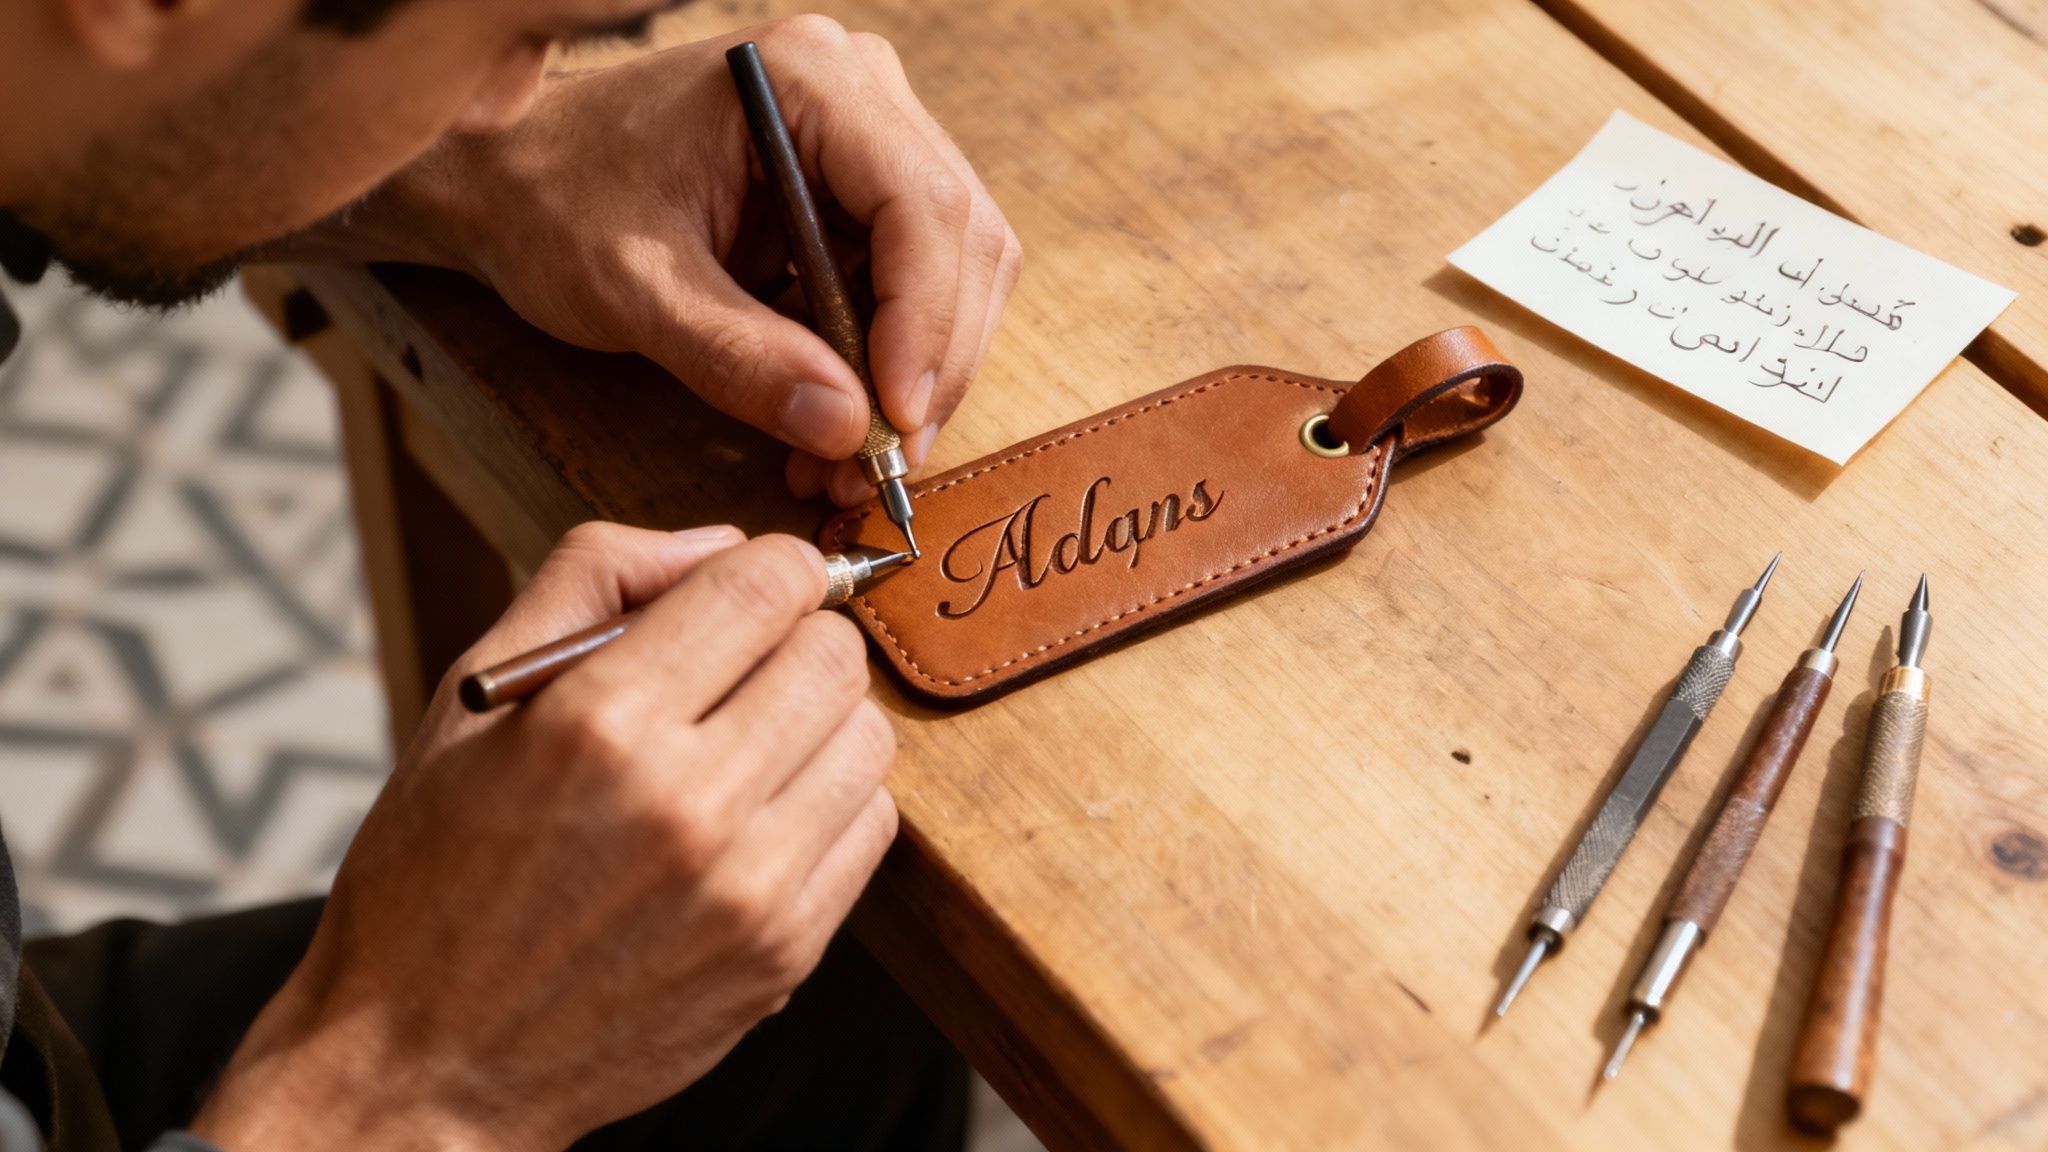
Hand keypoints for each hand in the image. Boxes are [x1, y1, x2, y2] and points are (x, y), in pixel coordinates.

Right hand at [189, 523, 898, 1151]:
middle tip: (740, 668)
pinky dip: (831, 801)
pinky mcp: (785, 952)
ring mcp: (748, 888)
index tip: (748, 587)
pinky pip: (872, 826)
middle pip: (835, 655)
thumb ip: (594, 580)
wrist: (427, 1065)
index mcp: (600, 724)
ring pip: (868, 736)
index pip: (768, 584)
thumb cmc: (437, 875)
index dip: (770, 567)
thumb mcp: (476, 699)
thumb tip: (719, 540)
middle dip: (796, 639)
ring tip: (747, 743)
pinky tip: (761, 813)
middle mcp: (688, 804)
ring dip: (820, 720)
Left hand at [424, 18, 1021, 505]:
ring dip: (917, 377)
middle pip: (961, 240)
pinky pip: (915, 287)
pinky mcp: (861, 194)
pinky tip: (836, 424)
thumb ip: (740, 357)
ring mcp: (869, 140)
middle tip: (879, 465)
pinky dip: (887, 367)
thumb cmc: (555, 203)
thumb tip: (846, 427)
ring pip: (956, 272)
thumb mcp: (635, 290)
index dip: (924, 322)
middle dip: (929, 365)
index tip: (893, 419)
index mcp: (807, 79)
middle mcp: (860, 91)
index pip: (920, 204)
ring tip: (847, 461)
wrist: (511, 179)